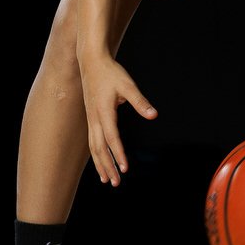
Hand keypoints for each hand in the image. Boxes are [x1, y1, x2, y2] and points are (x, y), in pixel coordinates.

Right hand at [80, 49, 155, 185]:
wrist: (90, 62)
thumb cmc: (111, 73)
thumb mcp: (128, 85)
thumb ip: (140, 102)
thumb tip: (154, 115)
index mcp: (104, 112)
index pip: (112, 138)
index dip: (118, 154)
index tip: (125, 168)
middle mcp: (94, 118)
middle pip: (99, 148)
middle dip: (107, 166)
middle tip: (115, 183)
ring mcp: (90, 119)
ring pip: (94, 147)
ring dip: (100, 164)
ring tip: (107, 180)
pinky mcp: (90, 118)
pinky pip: (92, 141)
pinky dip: (97, 154)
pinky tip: (102, 162)